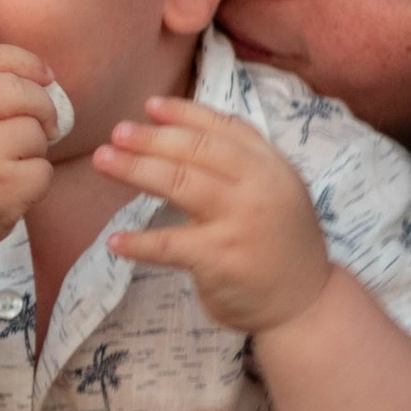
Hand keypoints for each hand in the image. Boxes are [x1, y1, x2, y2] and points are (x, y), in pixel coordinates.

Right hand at [0, 43, 61, 262]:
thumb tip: (38, 76)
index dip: (25, 63)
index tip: (43, 77)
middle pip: (21, 90)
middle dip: (42, 106)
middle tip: (44, 124)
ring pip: (35, 131)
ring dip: (34, 147)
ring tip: (9, 163)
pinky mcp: (2, 189)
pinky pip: (42, 170)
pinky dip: (35, 179)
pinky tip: (10, 189)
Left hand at [95, 96, 328, 336]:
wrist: (306, 303)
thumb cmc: (280, 245)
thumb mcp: (276, 191)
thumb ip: (242, 163)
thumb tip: (184, 131)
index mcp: (270, 165)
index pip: (224, 128)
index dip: (185, 114)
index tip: (150, 107)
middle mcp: (258, 186)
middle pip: (196, 150)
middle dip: (152, 138)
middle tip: (117, 133)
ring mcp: (239, 221)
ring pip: (180, 184)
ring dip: (136, 170)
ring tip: (104, 162)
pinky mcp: (221, 258)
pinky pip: (169, 244)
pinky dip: (139, 243)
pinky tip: (116, 241)